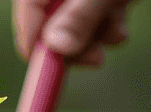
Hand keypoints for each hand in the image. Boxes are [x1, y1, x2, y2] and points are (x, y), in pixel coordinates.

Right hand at [14, 0, 133, 65]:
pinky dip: (108, 22)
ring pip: (76, 18)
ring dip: (97, 33)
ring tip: (119, 34)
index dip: (32, 37)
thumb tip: (57, 49)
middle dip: (73, 41)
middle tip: (94, 61)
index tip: (44, 66)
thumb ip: (82, 15)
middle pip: (50, 16)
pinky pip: (96, 11)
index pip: (29, 6)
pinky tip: (121, 21)